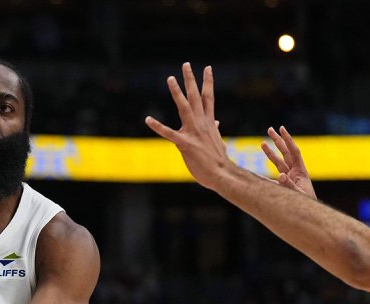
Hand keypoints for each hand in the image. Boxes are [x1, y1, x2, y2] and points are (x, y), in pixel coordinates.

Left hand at [145, 63, 232, 190]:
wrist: (221, 174)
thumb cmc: (218, 160)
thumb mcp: (217, 141)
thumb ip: (214, 130)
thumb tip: (217, 123)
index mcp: (209, 122)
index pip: (208, 97)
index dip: (207, 82)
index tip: (207, 68)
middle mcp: (201, 123)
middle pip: (195, 96)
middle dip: (190, 79)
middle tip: (186, 64)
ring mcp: (193, 132)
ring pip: (184, 107)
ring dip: (177, 92)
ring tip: (170, 79)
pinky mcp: (184, 143)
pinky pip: (168, 133)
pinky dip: (157, 126)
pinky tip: (148, 119)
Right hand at [261, 125, 316, 198]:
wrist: (307, 214)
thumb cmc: (306, 204)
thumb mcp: (298, 195)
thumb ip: (289, 185)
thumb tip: (280, 175)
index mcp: (300, 172)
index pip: (293, 152)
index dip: (287, 140)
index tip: (281, 129)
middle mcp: (295, 172)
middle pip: (285, 153)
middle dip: (278, 141)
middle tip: (270, 129)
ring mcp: (288, 177)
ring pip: (278, 161)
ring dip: (271, 152)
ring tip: (262, 142)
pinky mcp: (283, 184)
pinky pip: (273, 173)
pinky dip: (266, 168)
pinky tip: (259, 165)